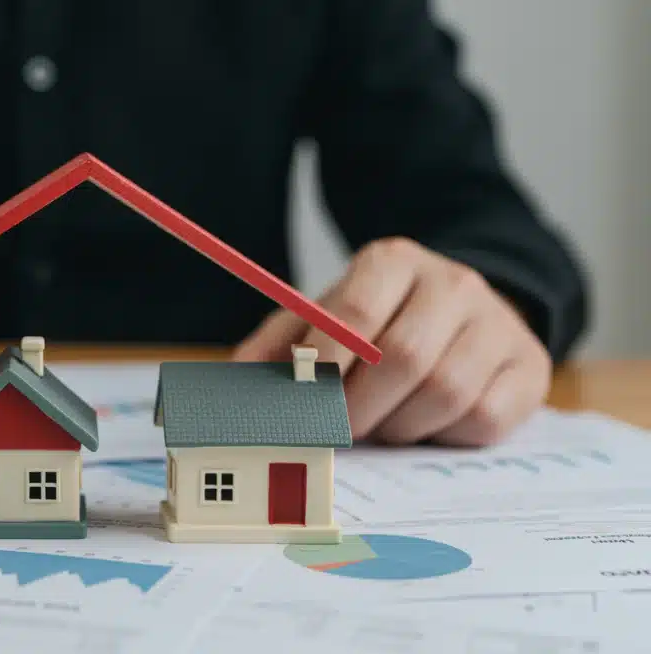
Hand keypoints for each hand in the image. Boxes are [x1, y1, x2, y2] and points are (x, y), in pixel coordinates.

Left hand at [233, 237, 551, 445]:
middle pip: (403, 358)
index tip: (304, 402)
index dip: (325, 366)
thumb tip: (233, 385)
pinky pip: (486, 418)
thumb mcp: (320, 321)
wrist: (462, 314)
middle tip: (338, 430)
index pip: (353, 313)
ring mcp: (497, 323)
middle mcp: (452, 283)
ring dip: (401, 426)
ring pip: (446, 393)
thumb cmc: (377, 324)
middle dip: (360, 409)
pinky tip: (427, 424)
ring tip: (382, 424)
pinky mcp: (529, 367)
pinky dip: (447, 435)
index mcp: (391, 262)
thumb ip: (275, 349)